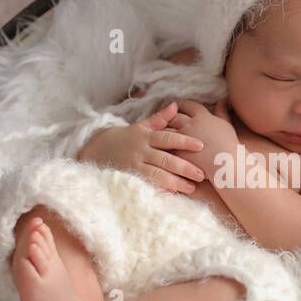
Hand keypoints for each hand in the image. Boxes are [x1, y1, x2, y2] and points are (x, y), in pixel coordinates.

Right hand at [76, 101, 207, 193]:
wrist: (98, 150)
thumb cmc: (127, 138)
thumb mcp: (141, 126)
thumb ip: (160, 119)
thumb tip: (176, 106)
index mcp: (147, 136)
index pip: (168, 138)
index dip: (184, 141)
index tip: (201, 145)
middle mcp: (141, 151)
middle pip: (165, 159)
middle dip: (184, 167)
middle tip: (202, 173)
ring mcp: (135, 166)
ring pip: (157, 175)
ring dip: (175, 182)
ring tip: (191, 188)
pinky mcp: (129, 179)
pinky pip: (146, 185)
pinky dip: (158, 190)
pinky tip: (172, 194)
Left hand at [168, 98, 237, 176]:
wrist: (227, 166)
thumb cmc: (229, 146)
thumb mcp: (226, 125)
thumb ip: (222, 111)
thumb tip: (223, 100)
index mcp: (202, 116)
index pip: (187, 105)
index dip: (182, 106)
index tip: (179, 108)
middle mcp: (190, 124)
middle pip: (174, 117)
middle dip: (171, 119)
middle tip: (168, 122)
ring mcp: (181, 138)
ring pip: (166, 130)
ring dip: (164, 133)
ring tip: (164, 137)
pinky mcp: (176, 152)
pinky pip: (164, 146)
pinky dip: (163, 147)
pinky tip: (164, 150)